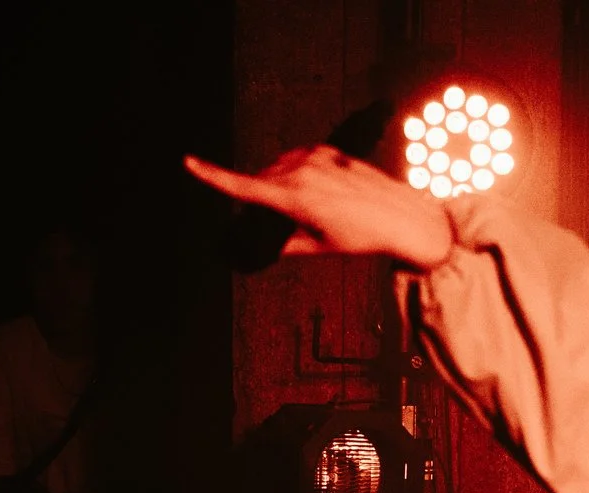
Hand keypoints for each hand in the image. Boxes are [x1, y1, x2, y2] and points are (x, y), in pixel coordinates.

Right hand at [184, 146, 455, 268]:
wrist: (400, 215)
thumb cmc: (359, 235)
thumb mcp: (317, 247)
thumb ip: (284, 244)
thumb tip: (265, 247)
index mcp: (293, 197)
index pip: (243, 186)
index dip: (212, 175)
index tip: (188, 162)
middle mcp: (300, 171)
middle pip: (260, 180)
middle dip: (262, 199)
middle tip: (290, 224)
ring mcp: (315, 157)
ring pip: (278, 169)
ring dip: (280, 186)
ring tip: (313, 210)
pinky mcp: (328, 150)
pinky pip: (298, 160)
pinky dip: (298, 174)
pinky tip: (321, 192)